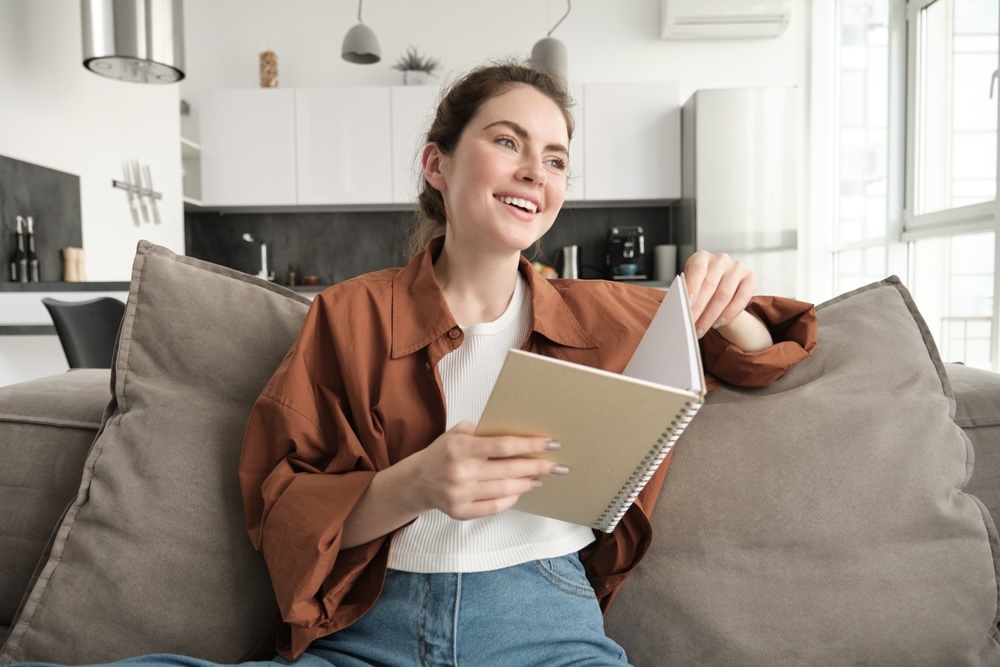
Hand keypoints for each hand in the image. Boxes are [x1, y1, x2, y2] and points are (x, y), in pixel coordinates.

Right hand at [405, 421, 563, 519]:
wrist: (418, 480)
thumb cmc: (444, 453)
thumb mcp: (459, 433)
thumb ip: (485, 431)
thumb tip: (521, 433)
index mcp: (460, 447)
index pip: (503, 445)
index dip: (530, 445)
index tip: (550, 444)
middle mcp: (459, 471)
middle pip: (509, 470)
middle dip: (537, 467)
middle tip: (556, 465)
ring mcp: (459, 494)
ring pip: (505, 490)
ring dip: (527, 483)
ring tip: (540, 477)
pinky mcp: (460, 512)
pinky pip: (495, 507)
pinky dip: (512, 499)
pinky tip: (521, 491)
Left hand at [683, 250, 756, 337]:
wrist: (720, 292)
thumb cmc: (700, 290)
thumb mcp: (691, 288)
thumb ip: (686, 295)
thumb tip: (680, 311)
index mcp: (701, 257)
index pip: (697, 270)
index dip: (691, 287)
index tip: (686, 304)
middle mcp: (720, 259)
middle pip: (709, 284)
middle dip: (699, 308)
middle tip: (690, 324)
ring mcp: (737, 267)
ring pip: (724, 294)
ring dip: (711, 315)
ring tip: (701, 329)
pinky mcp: (750, 278)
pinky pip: (742, 298)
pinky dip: (729, 313)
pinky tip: (718, 323)